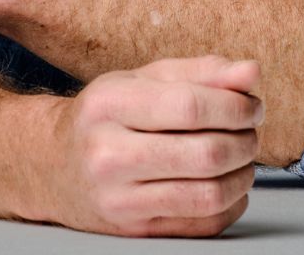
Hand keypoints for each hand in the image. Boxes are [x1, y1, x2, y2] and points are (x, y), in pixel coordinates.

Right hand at [41, 55, 262, 238]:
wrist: (51, 166)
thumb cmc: (104, 116)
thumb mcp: (141, 79)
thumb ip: (199, 72)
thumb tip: (251, 72)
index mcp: (110, 104)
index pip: (189, 106)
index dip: (234, 106)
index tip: (252, 104)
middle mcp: (109, 154)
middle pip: (204, 154)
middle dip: (244, 140)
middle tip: (250, 130)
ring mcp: (119, 200)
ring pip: (207, 195)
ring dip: (242, 175)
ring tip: (243, 157)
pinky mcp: (133, 232)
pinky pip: (201, 225)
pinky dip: (231, 205)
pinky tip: (229, 186)